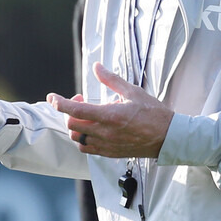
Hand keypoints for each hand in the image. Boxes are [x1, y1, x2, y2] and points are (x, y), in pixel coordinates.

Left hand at [47, 62, 172, 158]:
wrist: (168, 137)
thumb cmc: (154, 114)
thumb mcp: (133, 91)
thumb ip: (111, 79)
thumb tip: (97, 68)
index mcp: (110, 115)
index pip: (75, 110)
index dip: (59, 103)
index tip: (52, 97)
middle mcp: (106, 133)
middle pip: (72, 125)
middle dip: (69, 112)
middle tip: (79, 101)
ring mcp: (107, 145)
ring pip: (77, 139)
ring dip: (76, 127)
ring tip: (86, 116)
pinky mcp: (110, 153)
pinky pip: (87, 149)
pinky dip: (84, 139)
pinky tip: (92, 129)